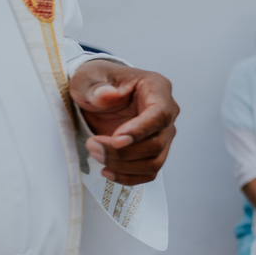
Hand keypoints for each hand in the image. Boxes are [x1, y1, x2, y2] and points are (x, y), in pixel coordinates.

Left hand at [70, 60, 178, 184]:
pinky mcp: (154, 152)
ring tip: (95, 154)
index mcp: (157, 88)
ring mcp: (163, 135)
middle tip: (92, 145)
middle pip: (157, 143)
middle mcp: (167, 113)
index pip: (160, 114)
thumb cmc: (97, 82)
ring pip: (154, 162)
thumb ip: (95, 86)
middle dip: (123, 152)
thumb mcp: (88, 77)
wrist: (97, 95)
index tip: (116, 139)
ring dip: (123, 165)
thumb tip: (108, 95)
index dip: (140, 130)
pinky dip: (128, 177)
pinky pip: (149, 173)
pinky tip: (107, 171)